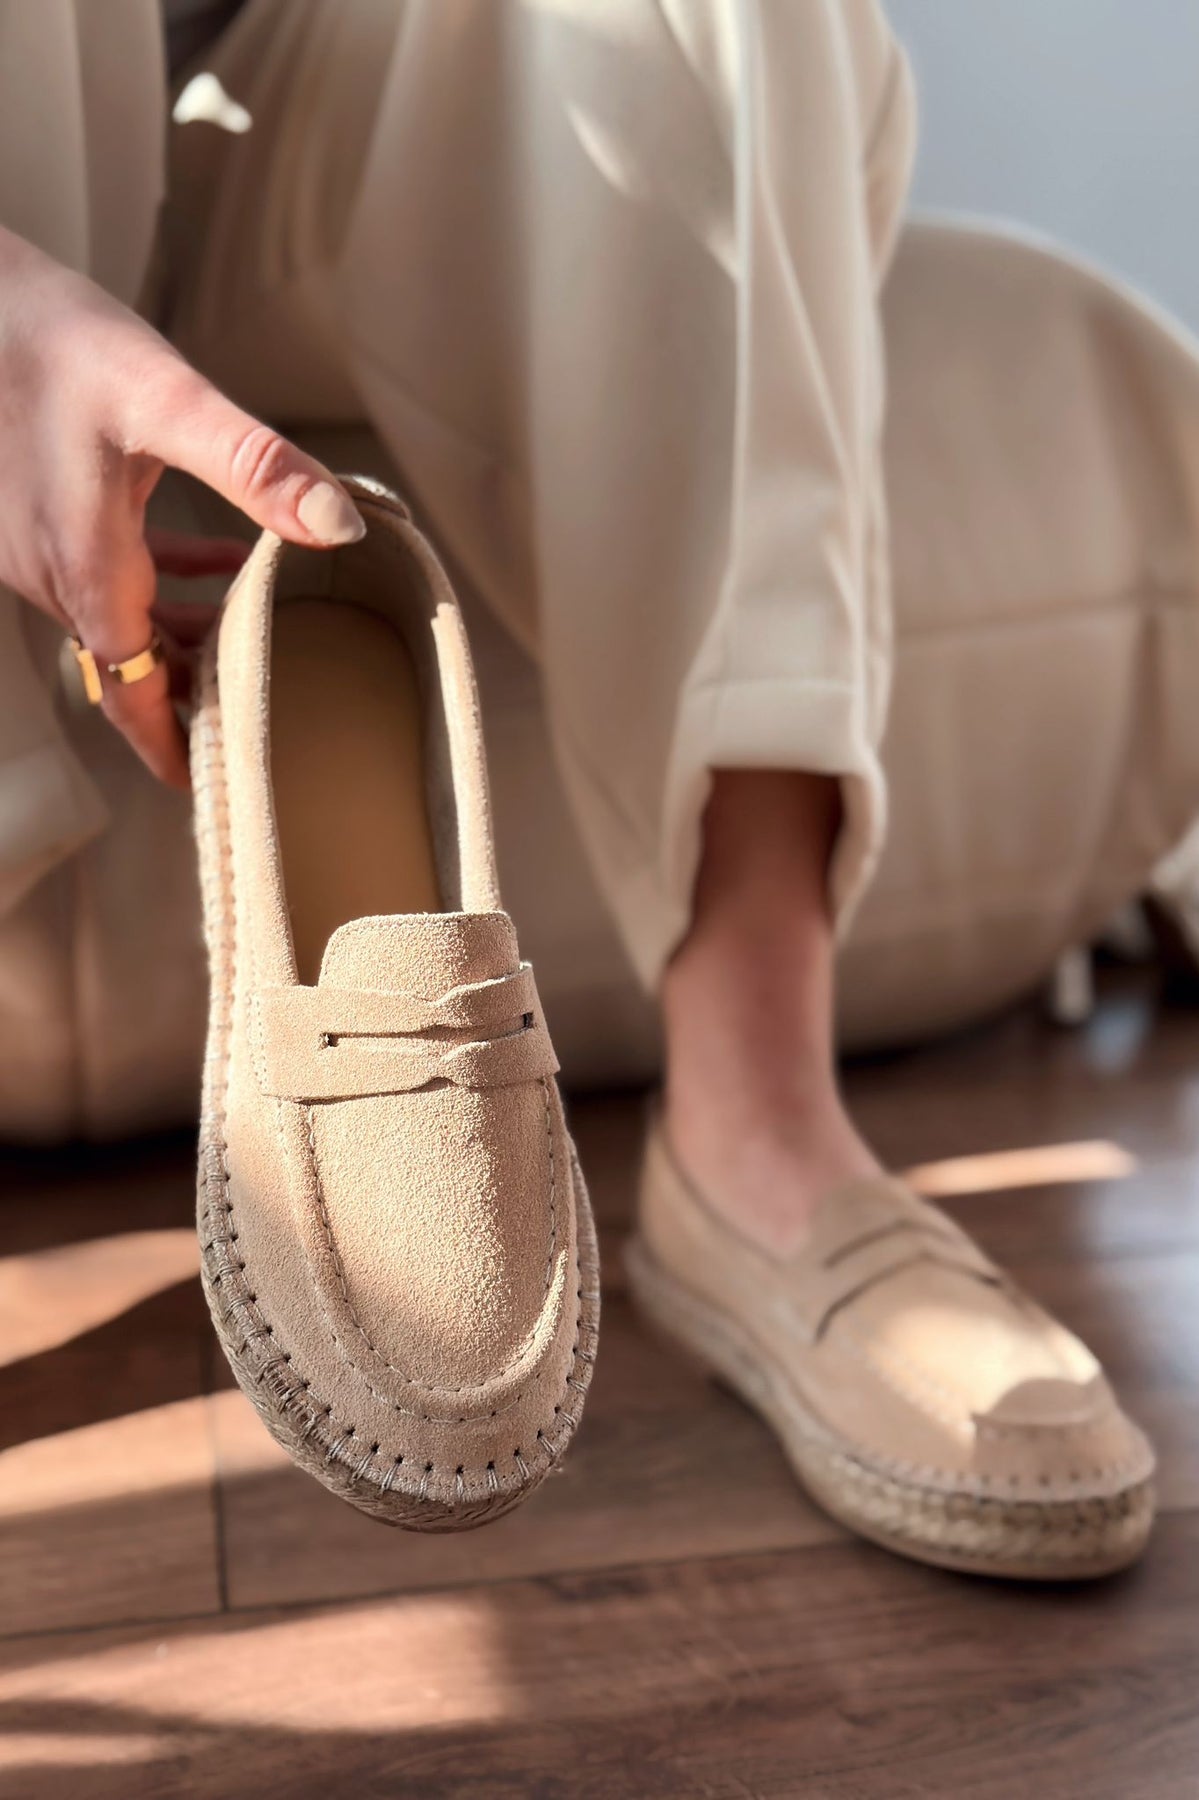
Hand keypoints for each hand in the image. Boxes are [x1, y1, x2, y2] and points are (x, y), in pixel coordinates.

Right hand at [0, 224, 364, 787]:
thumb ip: (255, 466)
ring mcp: (41, 547)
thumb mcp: (163, 401)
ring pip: (126, 624)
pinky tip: (229, 558)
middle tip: (277, 717)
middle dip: (199, 697)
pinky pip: (112, 575)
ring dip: (192, 639)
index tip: (217, 790)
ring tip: (270, 643)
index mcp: (87, 575)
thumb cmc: (46, 340)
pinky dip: (171, 585)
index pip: (131, 698)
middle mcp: (56, 576)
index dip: (173, 749)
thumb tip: (343, 525)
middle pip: (135, 668)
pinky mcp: (42, 510)